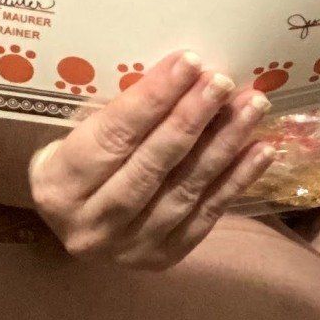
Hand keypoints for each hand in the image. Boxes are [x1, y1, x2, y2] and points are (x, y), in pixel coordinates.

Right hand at [26, 50, 273, 267]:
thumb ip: (124, 110)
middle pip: (149, 165)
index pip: (112, 135)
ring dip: (223, 145)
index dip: (152, 98)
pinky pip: (206, 215)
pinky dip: (237, 180)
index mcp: (58, 184)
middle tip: (222, 82)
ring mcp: (127, 248)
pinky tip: (261, 149)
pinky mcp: (162, 258)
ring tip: (252, 107)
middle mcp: (89, 223)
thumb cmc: (82, 160)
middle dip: (191, 118)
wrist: (76, 221)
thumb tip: (185, 70)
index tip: (189, 62)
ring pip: (183, 190)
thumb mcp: (82, 130)